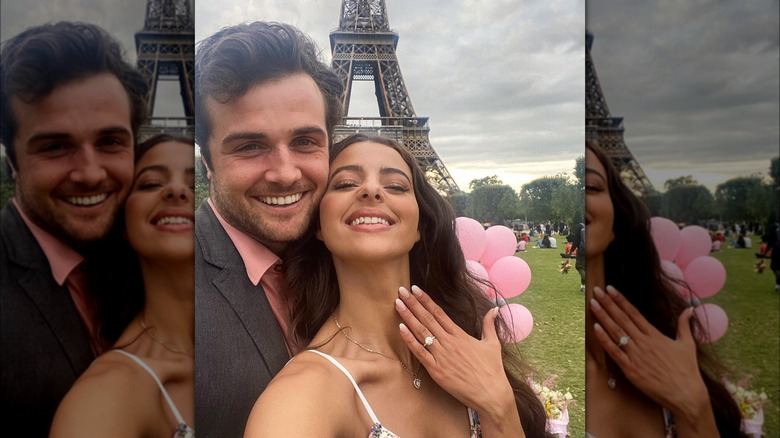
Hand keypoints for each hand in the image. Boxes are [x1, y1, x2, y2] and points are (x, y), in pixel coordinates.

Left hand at [395, 286, 521, 434]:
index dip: (426, 300)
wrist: (491, 394)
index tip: (415, 289)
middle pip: (427, 318)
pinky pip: (419, 353)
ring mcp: (441, 356)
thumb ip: (489, 325)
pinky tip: (400, 328)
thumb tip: (495, 308)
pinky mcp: (436, 370)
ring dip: (408, 317)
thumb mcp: (493, 344)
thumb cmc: (493, 370)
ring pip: (421, 332)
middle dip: (413, 303)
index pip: (439, 313)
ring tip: (398, 304)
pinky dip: (409, 340)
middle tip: (401, 290)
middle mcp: (449, 342)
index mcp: (460, 335)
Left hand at [590, 285, 714, 426]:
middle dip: (608, 303)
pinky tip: (595, 328)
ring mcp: (636, 355)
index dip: (621, 300)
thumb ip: (684, 325)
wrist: (686, 395)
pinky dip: (604, 339)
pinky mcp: (631, 369)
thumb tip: (689, 308)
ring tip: (593, 304)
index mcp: (655, 335)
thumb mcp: (688, 344)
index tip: (610, 288)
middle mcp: (644, 342)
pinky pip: (614, 352)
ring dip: (603, 317)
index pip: (634, 313)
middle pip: (622, 318)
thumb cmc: (688, 371)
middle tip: (596, 290)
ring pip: (616, 332)